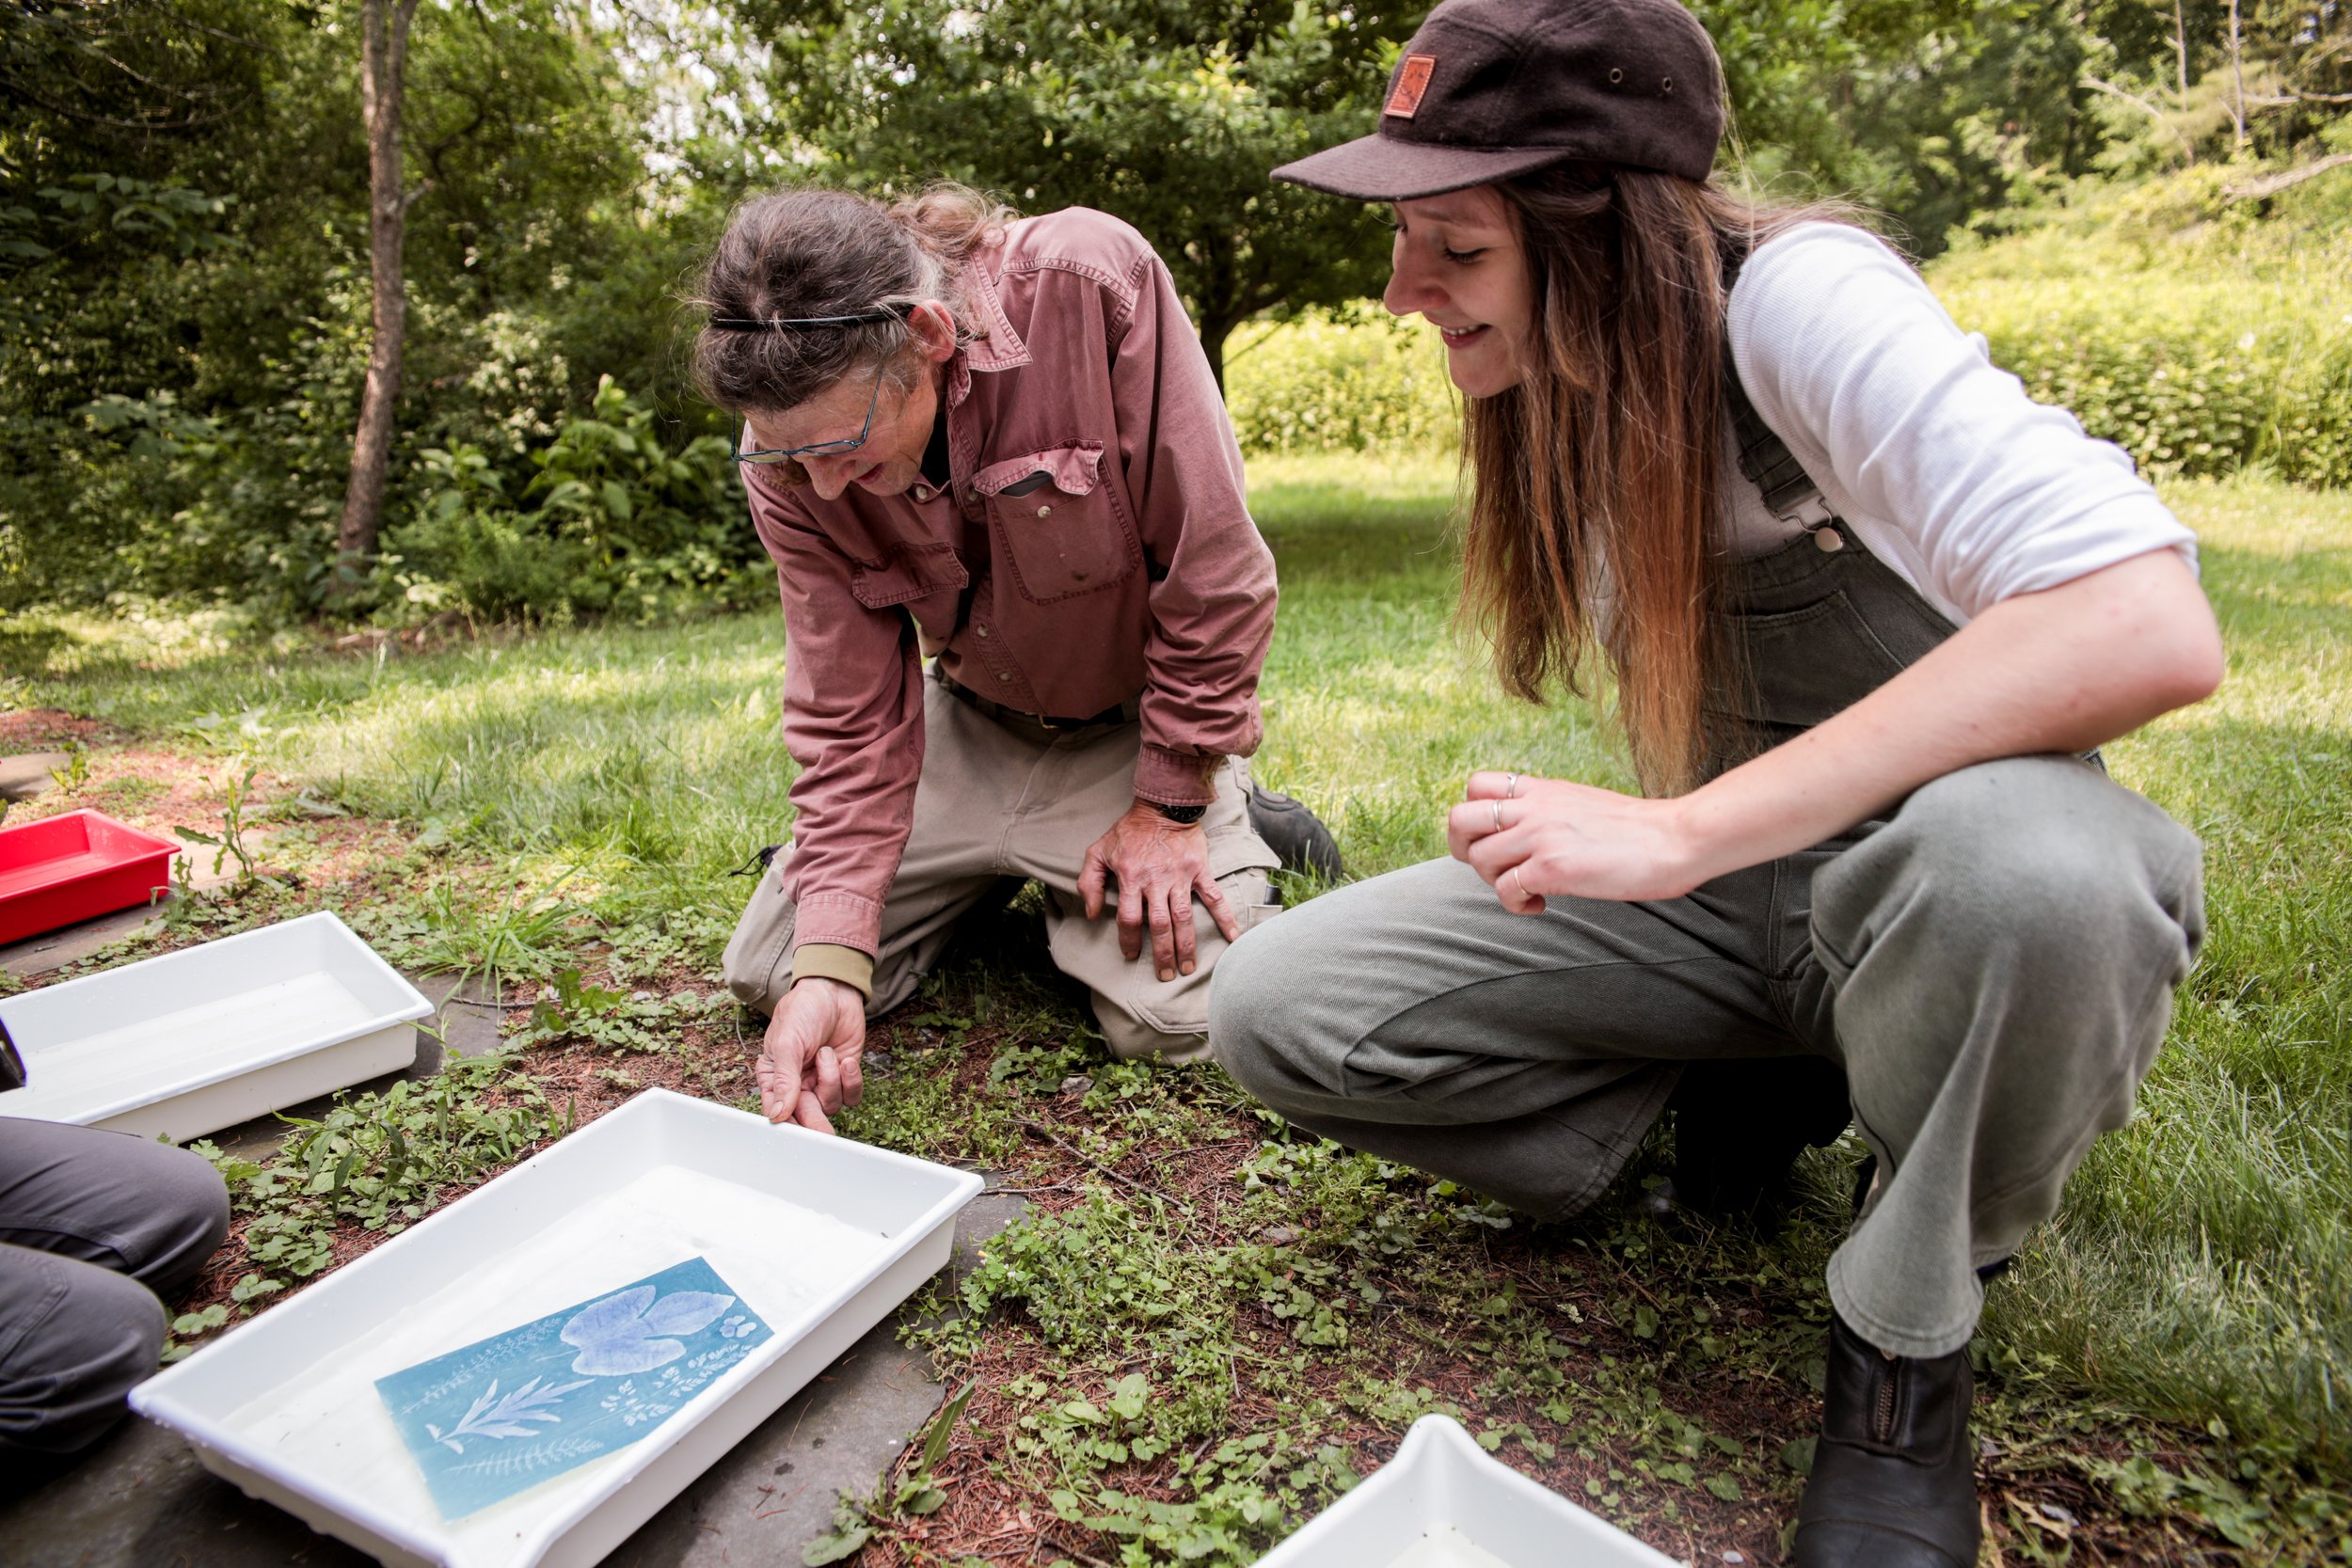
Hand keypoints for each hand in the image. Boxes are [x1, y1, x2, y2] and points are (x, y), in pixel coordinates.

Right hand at [754, 976, 865, 1132]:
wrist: (834, 989)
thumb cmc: (803, 1010)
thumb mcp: (787, 1042)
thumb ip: (783, 1080)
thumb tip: (777, 1114)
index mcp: (773, 1077)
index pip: (776, 1111)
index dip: (786, 1125)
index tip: (795, 1135)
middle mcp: (797, 1083)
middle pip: (806, 1116)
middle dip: (815, 1123)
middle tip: (824, 1135)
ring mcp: (822, 1080)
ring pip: (830, 1104)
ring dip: (831, 1081)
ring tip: (827, 1053)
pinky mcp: (845, 1075)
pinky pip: (851, 1095)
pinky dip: (851, 1080)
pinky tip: (845, 1060)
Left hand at [1078, 800, 1242, 980]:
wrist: (1162, 806)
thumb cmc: (1128, 832)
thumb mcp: (1098, 851)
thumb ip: (1088, 882)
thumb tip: (1090, 913)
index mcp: (1131, 878)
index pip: (1129, 918)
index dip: (1129, 941)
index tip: (1131, 956)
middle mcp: (1156, 881)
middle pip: (1159, 925)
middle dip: (1162, 953)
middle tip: (1165, 975)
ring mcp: (1180, 877)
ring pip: (1183, 918)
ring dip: (1186, 945)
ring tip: (1187, 967)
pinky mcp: (1199, 870)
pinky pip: (1213, 896)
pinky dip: (1224, 917)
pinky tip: (1232, 936)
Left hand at [1447, 770, 1710, 912]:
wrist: (1677, 838)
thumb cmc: (1640, 830)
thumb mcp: (1584, 804)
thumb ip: (1551, 812)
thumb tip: (1530, 835)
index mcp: (1542, 790)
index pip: (1476, 785)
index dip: (1474, 814)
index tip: (1499, 837)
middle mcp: (1533, 808)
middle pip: (1459, 819)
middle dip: (1463, 849)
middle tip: (1495, 868)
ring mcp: (1540, 836)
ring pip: (1477, 858)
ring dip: (1494, 882)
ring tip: (1528, 890)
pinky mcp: (1552, 868)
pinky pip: (1505, 890)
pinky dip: (1516, 905)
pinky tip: (1541, 906)